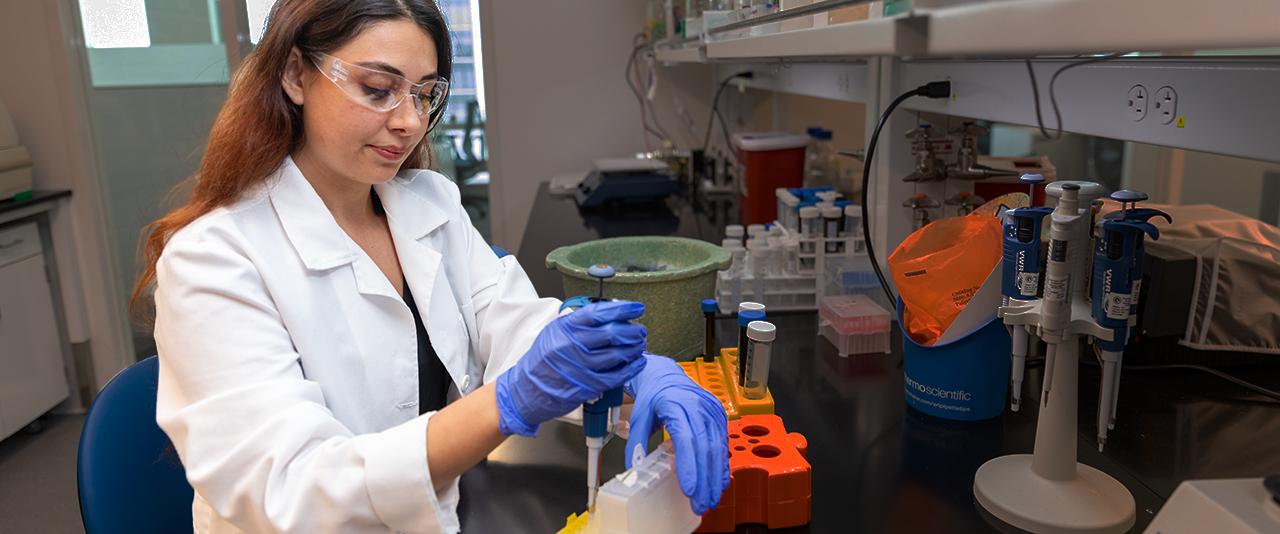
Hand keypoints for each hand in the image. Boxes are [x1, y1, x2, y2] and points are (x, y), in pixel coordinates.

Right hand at [495, 300, 647, 436]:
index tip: (637, 308)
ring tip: (640, 344)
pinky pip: (616, 376)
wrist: (527, 389)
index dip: (622, 309)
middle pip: (612, 334)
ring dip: (634, 348)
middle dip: (632, 330)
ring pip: (618, 355)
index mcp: (566, 328)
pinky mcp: (587, 386)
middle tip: (640, 330)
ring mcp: (581, 367)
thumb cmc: (543, 360)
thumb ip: (580, 324)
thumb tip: (611, 315)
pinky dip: (632, 368)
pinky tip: (638, 362)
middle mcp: (573, 346)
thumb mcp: (556, 333)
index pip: (599, 313)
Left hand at [625, 354, 730, 514]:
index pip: (685, 438)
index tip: (688, 489)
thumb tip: (634, 468)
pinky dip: (721, 466)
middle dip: (703, 480)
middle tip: (699, 503)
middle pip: (704, 448)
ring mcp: (712, 411)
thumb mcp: (639, 415)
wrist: (667, 375)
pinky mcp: (720, 417)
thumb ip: (637, 442)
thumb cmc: (654, 395)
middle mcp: (698, 407)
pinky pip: (724, 444)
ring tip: (709, 500)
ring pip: (717, 448)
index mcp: (676, 404)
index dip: (688, 465)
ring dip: (714, 477)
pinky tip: (718, 484)